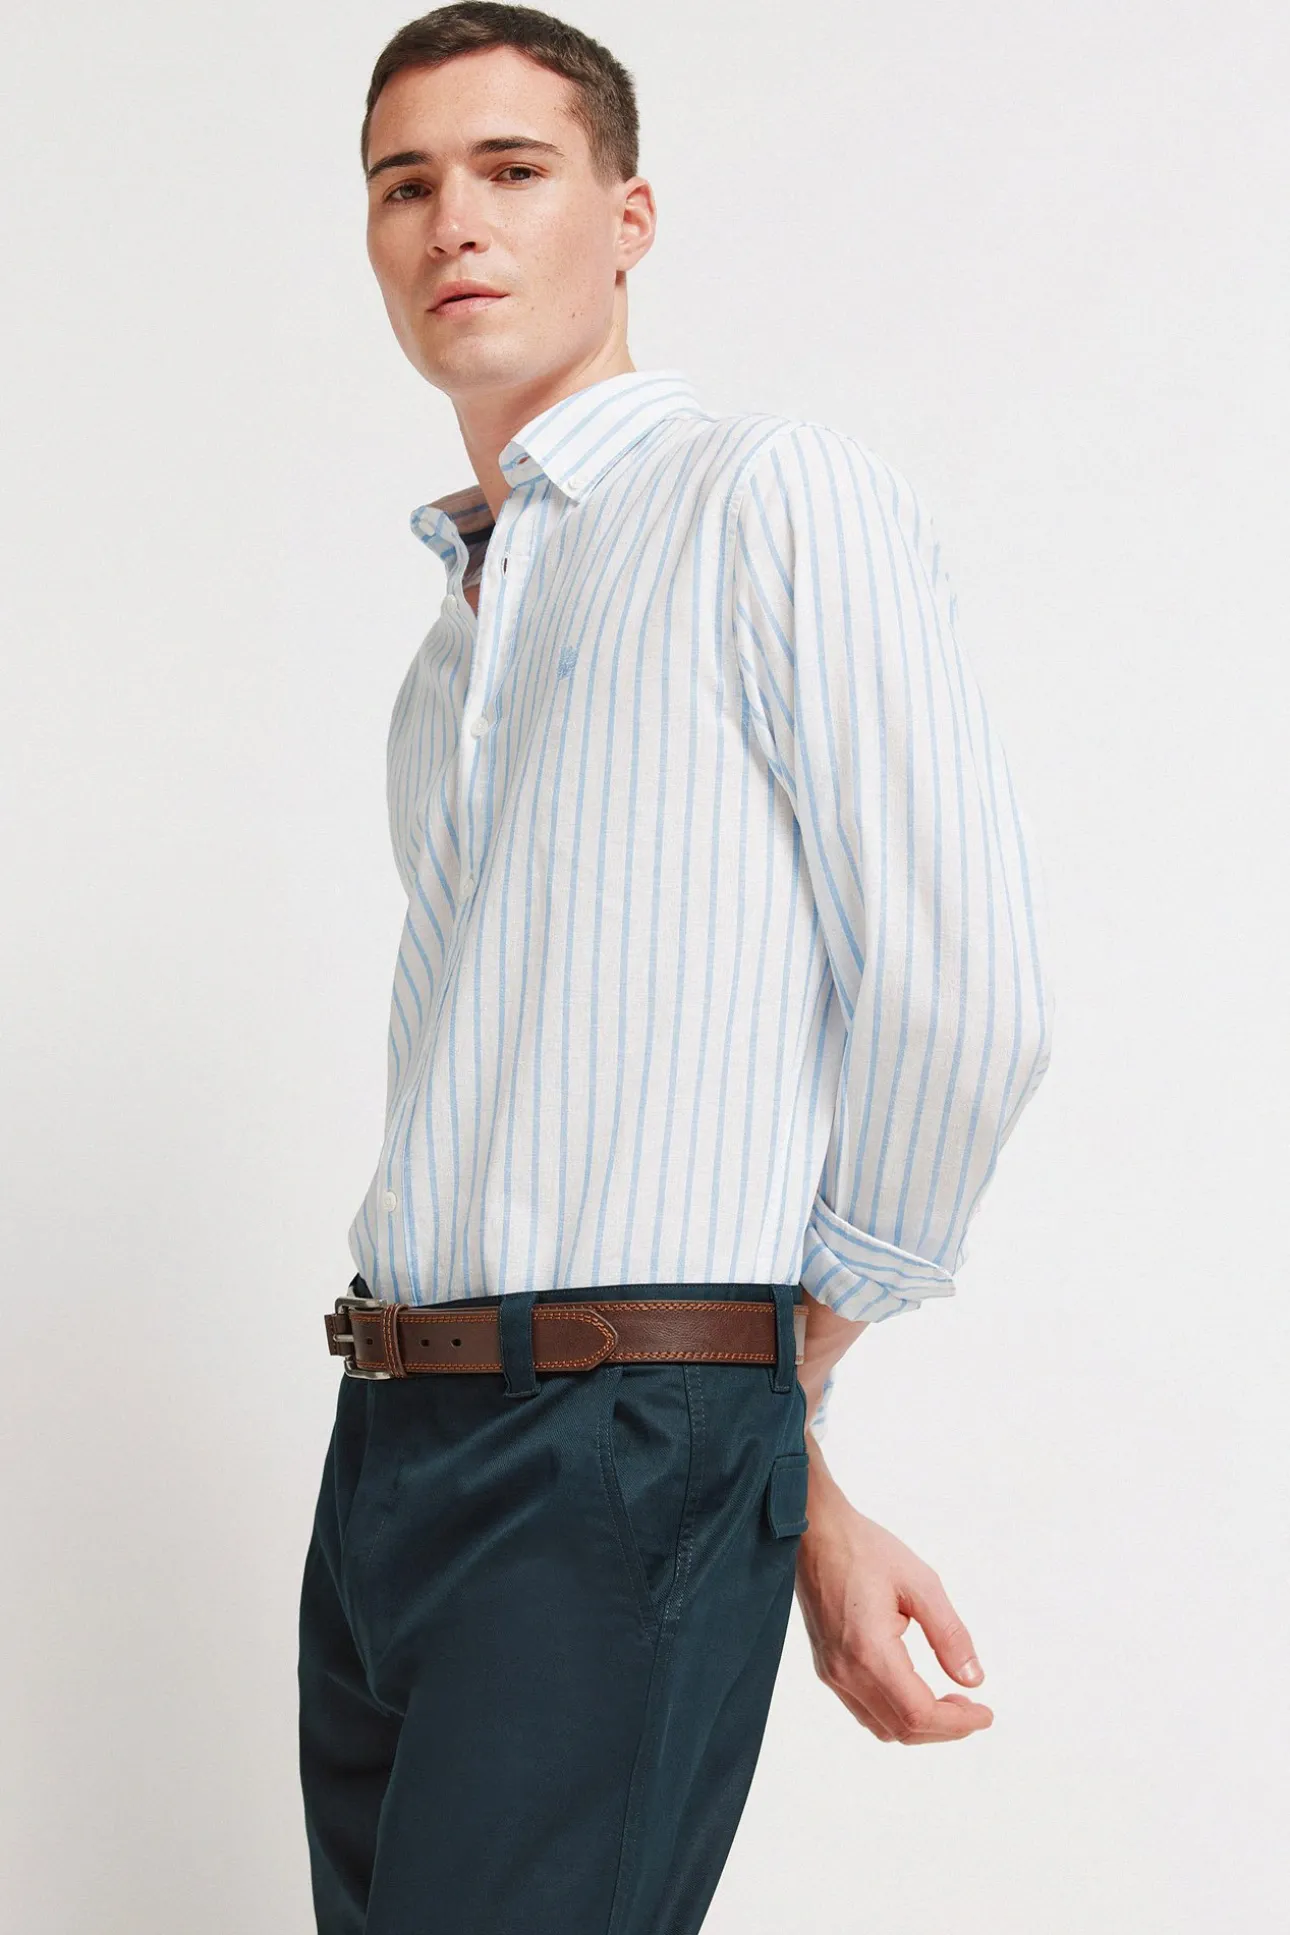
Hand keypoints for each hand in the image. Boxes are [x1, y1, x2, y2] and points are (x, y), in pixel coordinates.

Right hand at [794, 1447, 993, 1743]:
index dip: (957, 1723)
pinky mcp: (826, 1667)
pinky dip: (896, 1715)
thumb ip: (949, 1635)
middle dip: (945, 1728)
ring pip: (882, 1727)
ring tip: (950, 1702)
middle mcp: (845, 1672)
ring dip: (920, 1725)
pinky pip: (865, 1710)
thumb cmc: (865, 1549)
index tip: (985, 1713)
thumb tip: (974, 1680)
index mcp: (869, 1650)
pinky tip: (916, 1692)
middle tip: (974, 1709)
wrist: (813, 1532)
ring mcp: (831, 1672)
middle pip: (902, 1729)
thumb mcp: (920, 1583)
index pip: (918, 1713)